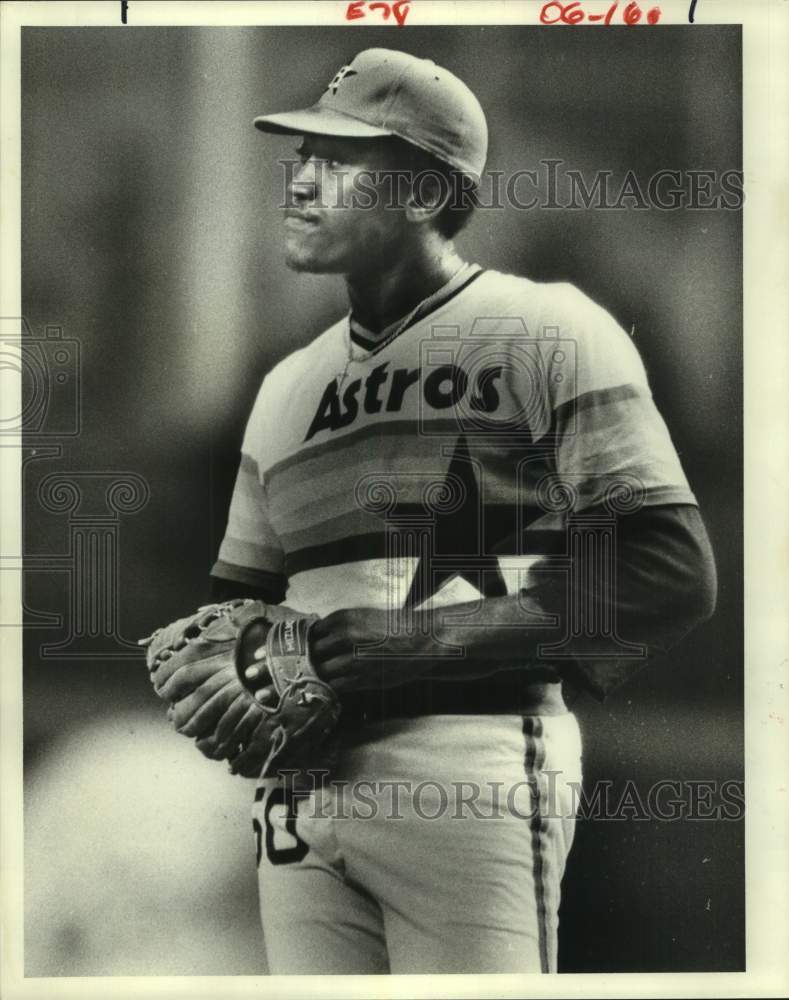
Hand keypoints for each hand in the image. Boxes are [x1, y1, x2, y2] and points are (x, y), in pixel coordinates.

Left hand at [307, 607, 430, 693]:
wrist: (422, 640)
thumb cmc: (398, 627)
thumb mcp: (365, 616)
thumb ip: (342, 627)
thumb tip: (323, 638)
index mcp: (343, 618)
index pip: (312, 632)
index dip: (310, 641)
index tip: (311, 647)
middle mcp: (344, 637)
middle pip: (313, 653)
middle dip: (312, 659)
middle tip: (314, 663)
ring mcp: (352, 659)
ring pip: (321, 672)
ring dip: (321, 675)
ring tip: (324, 676)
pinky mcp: (361, 678)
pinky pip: (336, 686)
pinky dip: (333, 687)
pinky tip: (337, 684)